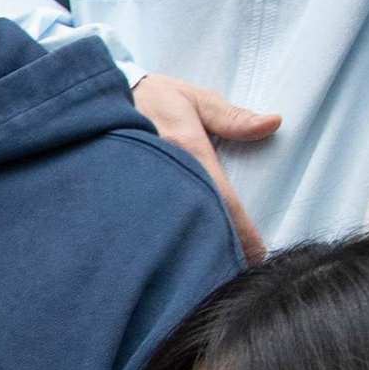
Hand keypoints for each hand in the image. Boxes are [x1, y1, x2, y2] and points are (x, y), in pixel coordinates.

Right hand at [133, 73, 280, 255]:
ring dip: (187, 247)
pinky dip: (161, 237)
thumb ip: (232, 116)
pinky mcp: (120, 192)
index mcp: (185, 148)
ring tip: (204, 271)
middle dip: (213, 247)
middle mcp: (161, 170)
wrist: (95, 98)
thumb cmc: (154, 98)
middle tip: (233, 271)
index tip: (255, 254)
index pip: (220, 196)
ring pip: (168, 225)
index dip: (240, 229)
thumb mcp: (196, 99)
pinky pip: (146, 220)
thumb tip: (273, 123)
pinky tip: (170, 255)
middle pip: (194, 220)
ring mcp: (138, 185)